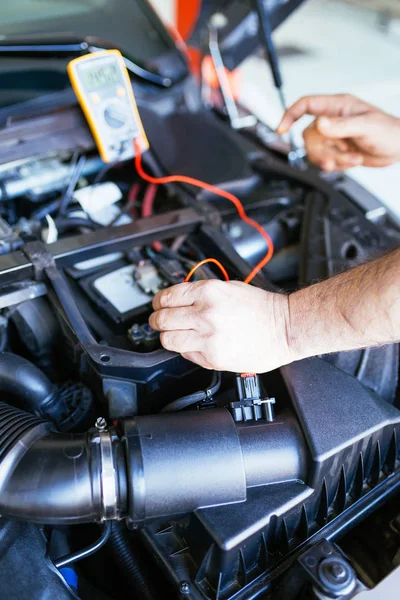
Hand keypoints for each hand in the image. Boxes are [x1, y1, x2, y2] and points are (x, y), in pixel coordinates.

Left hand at [149, 280, 291, 372]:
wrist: (285, 329)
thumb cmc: (261, 308)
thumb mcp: (228, 287)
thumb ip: (200, 293)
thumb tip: (177, 299)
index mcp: (208, 292)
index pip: (167, 297)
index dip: (157, 302)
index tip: (157, 305)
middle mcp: (205, 314)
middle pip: (162, 319)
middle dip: (156, 320)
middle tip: (158, 321)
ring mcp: (208, 338)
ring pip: (168, 339)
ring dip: (167, 336)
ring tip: (174, 334)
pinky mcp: (213, 357)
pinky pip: (186, 355)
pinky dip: (186, 350)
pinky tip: (195, 344)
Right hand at [277, 94, 399, 170]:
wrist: (399, 148)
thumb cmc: (389, 131)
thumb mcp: (366, 126)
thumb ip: (341, 126)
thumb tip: (319, 123)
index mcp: (337, 106)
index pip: (305, 105)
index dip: (290, 115)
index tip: (281, 129)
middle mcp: (332, 120)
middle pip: (307, 135)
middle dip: (321, 150)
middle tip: (337, 154)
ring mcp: (334, 137)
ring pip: (314, 151)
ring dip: (331, 159)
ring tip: (350, 158)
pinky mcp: (337, 151)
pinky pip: (324, 161)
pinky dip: (336, 165)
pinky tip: (351, 161)